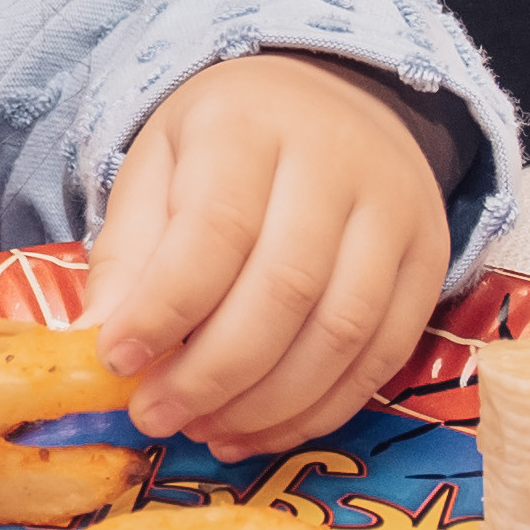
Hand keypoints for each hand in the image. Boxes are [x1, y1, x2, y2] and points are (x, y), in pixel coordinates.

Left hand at [80, 55, 452, 456]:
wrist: (329, 99)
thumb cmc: (225, 144)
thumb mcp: (155, 167)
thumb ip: (128, 253)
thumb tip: (99, 346)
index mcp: (250, 125)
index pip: (216, 228)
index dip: (165, 307)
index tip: (117, 360)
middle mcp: (337, 161)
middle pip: (285, 288)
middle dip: (213, 372)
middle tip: (156, 415)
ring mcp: (396, 212)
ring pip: (341, 331)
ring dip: (267, 404)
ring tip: (205, 430)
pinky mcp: (430, 261)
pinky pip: (384, 355)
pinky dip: (320, 410)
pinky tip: (261, 430)